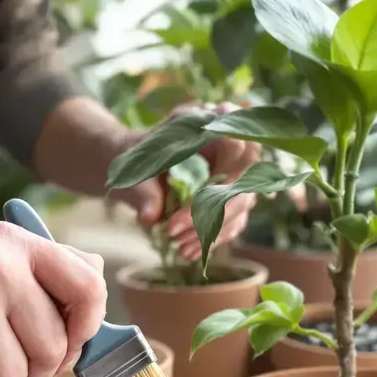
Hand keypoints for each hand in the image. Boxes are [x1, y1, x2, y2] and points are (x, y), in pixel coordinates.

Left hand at [113, 103, 260, 260]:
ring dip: (212, 230)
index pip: (237, 144)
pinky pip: (233, 221)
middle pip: (244, 181)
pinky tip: (187, 251)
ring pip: (241, 205)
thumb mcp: (135, 167)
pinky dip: (212, 238)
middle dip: (212, 211)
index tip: (200, 196)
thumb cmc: (135, 156)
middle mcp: (231, 147)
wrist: (132, 164)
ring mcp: (235, 174)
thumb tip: (149, 216)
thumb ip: (143, 189)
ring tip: (179, 247)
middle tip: (174, 231)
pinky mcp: (230, 199)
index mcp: (209, 124)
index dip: (226, 171)